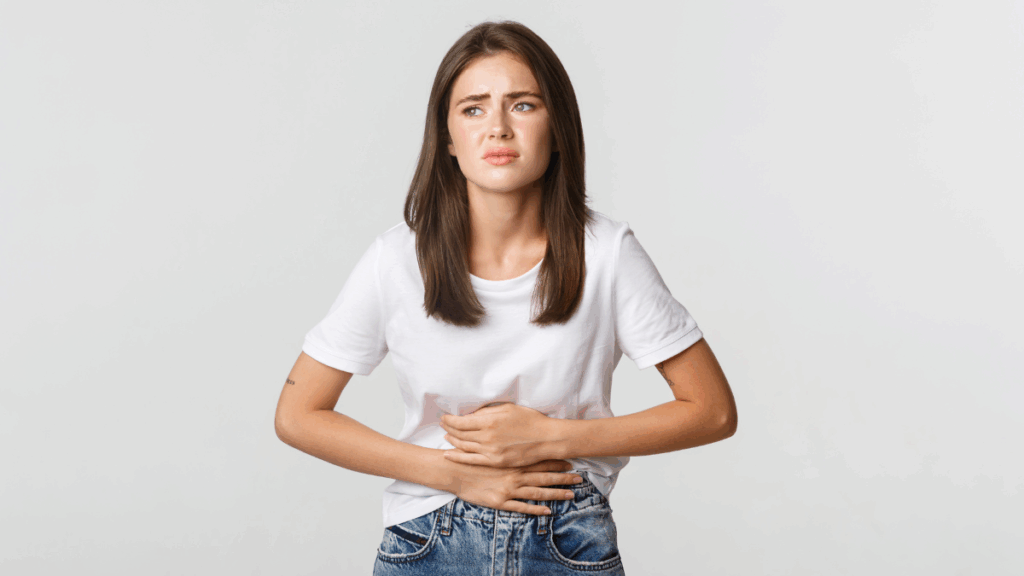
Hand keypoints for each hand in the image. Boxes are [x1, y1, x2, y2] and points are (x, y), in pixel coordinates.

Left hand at [440, 403, 558, 467]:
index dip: (449, 420)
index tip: (444, 417)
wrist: (547, 439)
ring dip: (452, 441)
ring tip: (446, 436)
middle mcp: (487, 437)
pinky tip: (449, 454)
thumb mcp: (508, 409)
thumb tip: (470, 414)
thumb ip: (487, 411)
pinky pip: (471, 460)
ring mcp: (490, 451)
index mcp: (489, 421)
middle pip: (459, 434)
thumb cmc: (530, 420)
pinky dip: (458, 457)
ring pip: (463, 446)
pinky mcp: (495, 461)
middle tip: (442, 425)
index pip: (460, 421)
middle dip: (448, 429)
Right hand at [444, 457, 581, 515]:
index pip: (539, 461)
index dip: (556, 462)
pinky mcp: (501, 502)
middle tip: (579, 478)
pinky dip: (536, 510)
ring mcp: (509, 490)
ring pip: (538, 493)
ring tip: (571, 495)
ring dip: (556, 494)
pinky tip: (548, 511)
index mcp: (513, 461)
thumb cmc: (471, 457)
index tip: (571, 461)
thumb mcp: (490, 445)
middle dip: (563, 478)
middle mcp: (515, 475)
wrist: (454, 471)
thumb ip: (505, 444)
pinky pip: (522, 507)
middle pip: (544, 477)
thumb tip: (518, 438)